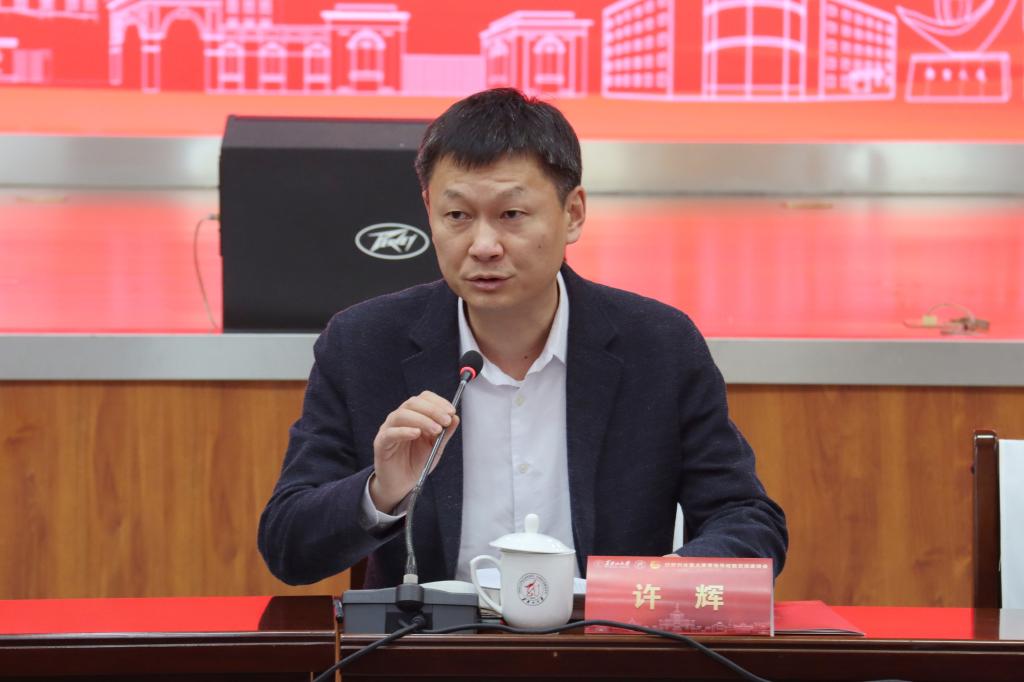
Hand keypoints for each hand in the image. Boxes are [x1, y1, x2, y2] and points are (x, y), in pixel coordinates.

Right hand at [370, 391, 458, 511]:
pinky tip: (416, 433)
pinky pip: (391, 433)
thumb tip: (455, 418)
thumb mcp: (435, 447)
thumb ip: (445, 433)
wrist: (402, 483)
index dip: (438, 402)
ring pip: (401, 415)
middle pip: (412, 403)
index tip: (451, 411)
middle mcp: (400, 419)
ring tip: (436, 429)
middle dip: (432, 410)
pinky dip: (404, 431)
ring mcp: (389, 429)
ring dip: (422, 419)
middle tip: (446, 420)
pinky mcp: (381, 443)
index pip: (423, 399)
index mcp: (413, 416)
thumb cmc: (416, 462)